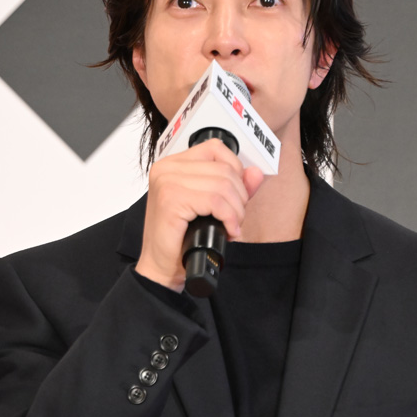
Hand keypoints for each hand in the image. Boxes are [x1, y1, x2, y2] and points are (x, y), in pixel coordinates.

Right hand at [136, 139, 265, 291]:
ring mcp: (167, 182)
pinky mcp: (171, 200)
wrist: (161, 267)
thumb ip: (233, 187)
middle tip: (234, 218)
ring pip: (222, 185)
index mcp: (173, 164)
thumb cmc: (180, 239)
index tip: (235, 196)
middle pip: (224, 169)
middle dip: (239, 197)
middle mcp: (166, 168)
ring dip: (236, 210)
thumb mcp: (211, 207)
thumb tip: (255, 173)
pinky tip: (228, 230)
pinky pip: (215, 201)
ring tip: (231, 226)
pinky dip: (229, 217)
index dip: (235, 172)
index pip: (216, 149)